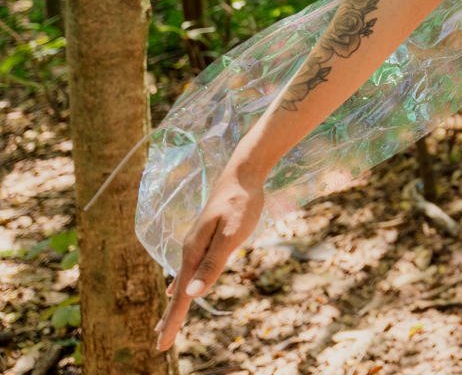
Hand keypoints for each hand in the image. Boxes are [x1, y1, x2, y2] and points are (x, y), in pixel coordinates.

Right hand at [155, 164, 263, 351]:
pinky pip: (188, 269)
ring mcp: (196, 244)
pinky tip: (177, 289)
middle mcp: (190, 250)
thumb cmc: (240, 203)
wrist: (243, 173)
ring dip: (175, 305)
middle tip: (159, 345)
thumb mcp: (231, 234)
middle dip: (170, 319)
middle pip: (178, 293)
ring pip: (183, 281)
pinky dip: (181, 285)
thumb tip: (191, 295)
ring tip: (166, 323)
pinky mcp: (205, 238)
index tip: (161, 346)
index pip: (181, 297)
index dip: (172, 322)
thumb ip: (212, 264)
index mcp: (193, 253)